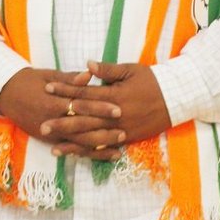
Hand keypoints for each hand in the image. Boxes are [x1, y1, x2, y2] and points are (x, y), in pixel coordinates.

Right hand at [0, 67, 124, 160]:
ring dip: (98, 148)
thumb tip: (89, 75)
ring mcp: (49, 133)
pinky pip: (69, 148)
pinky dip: (85, 153)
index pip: (81, 106)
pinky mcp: (48, 139)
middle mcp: (51, 120)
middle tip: (124, 133)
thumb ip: (70, 78)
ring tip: (118, 150)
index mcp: (53, 101)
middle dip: (103, 132)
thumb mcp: (50, 76)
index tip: (118, 110)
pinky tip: (101, 156)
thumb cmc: (31, 81)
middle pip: (81, 128)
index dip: (100, 109)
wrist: (6, 93)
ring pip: (77, 143)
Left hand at [42, 61, 171, 152]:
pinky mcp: (127, 138)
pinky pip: (106, 146)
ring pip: (92, 137)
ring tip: (53, 146)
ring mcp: (121, 128)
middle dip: (62, 121)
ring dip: (72, 142)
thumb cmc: (153, 80)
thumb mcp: (132, 70)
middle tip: (42, 124)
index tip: (48, 88)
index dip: (65, 90)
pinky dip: (90, 151)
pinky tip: (77, 154)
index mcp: (114, 94)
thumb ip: (108, 69)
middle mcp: (115, 114)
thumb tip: (87, 65)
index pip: (84, 92)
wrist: (177, 97)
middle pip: (84, 118)